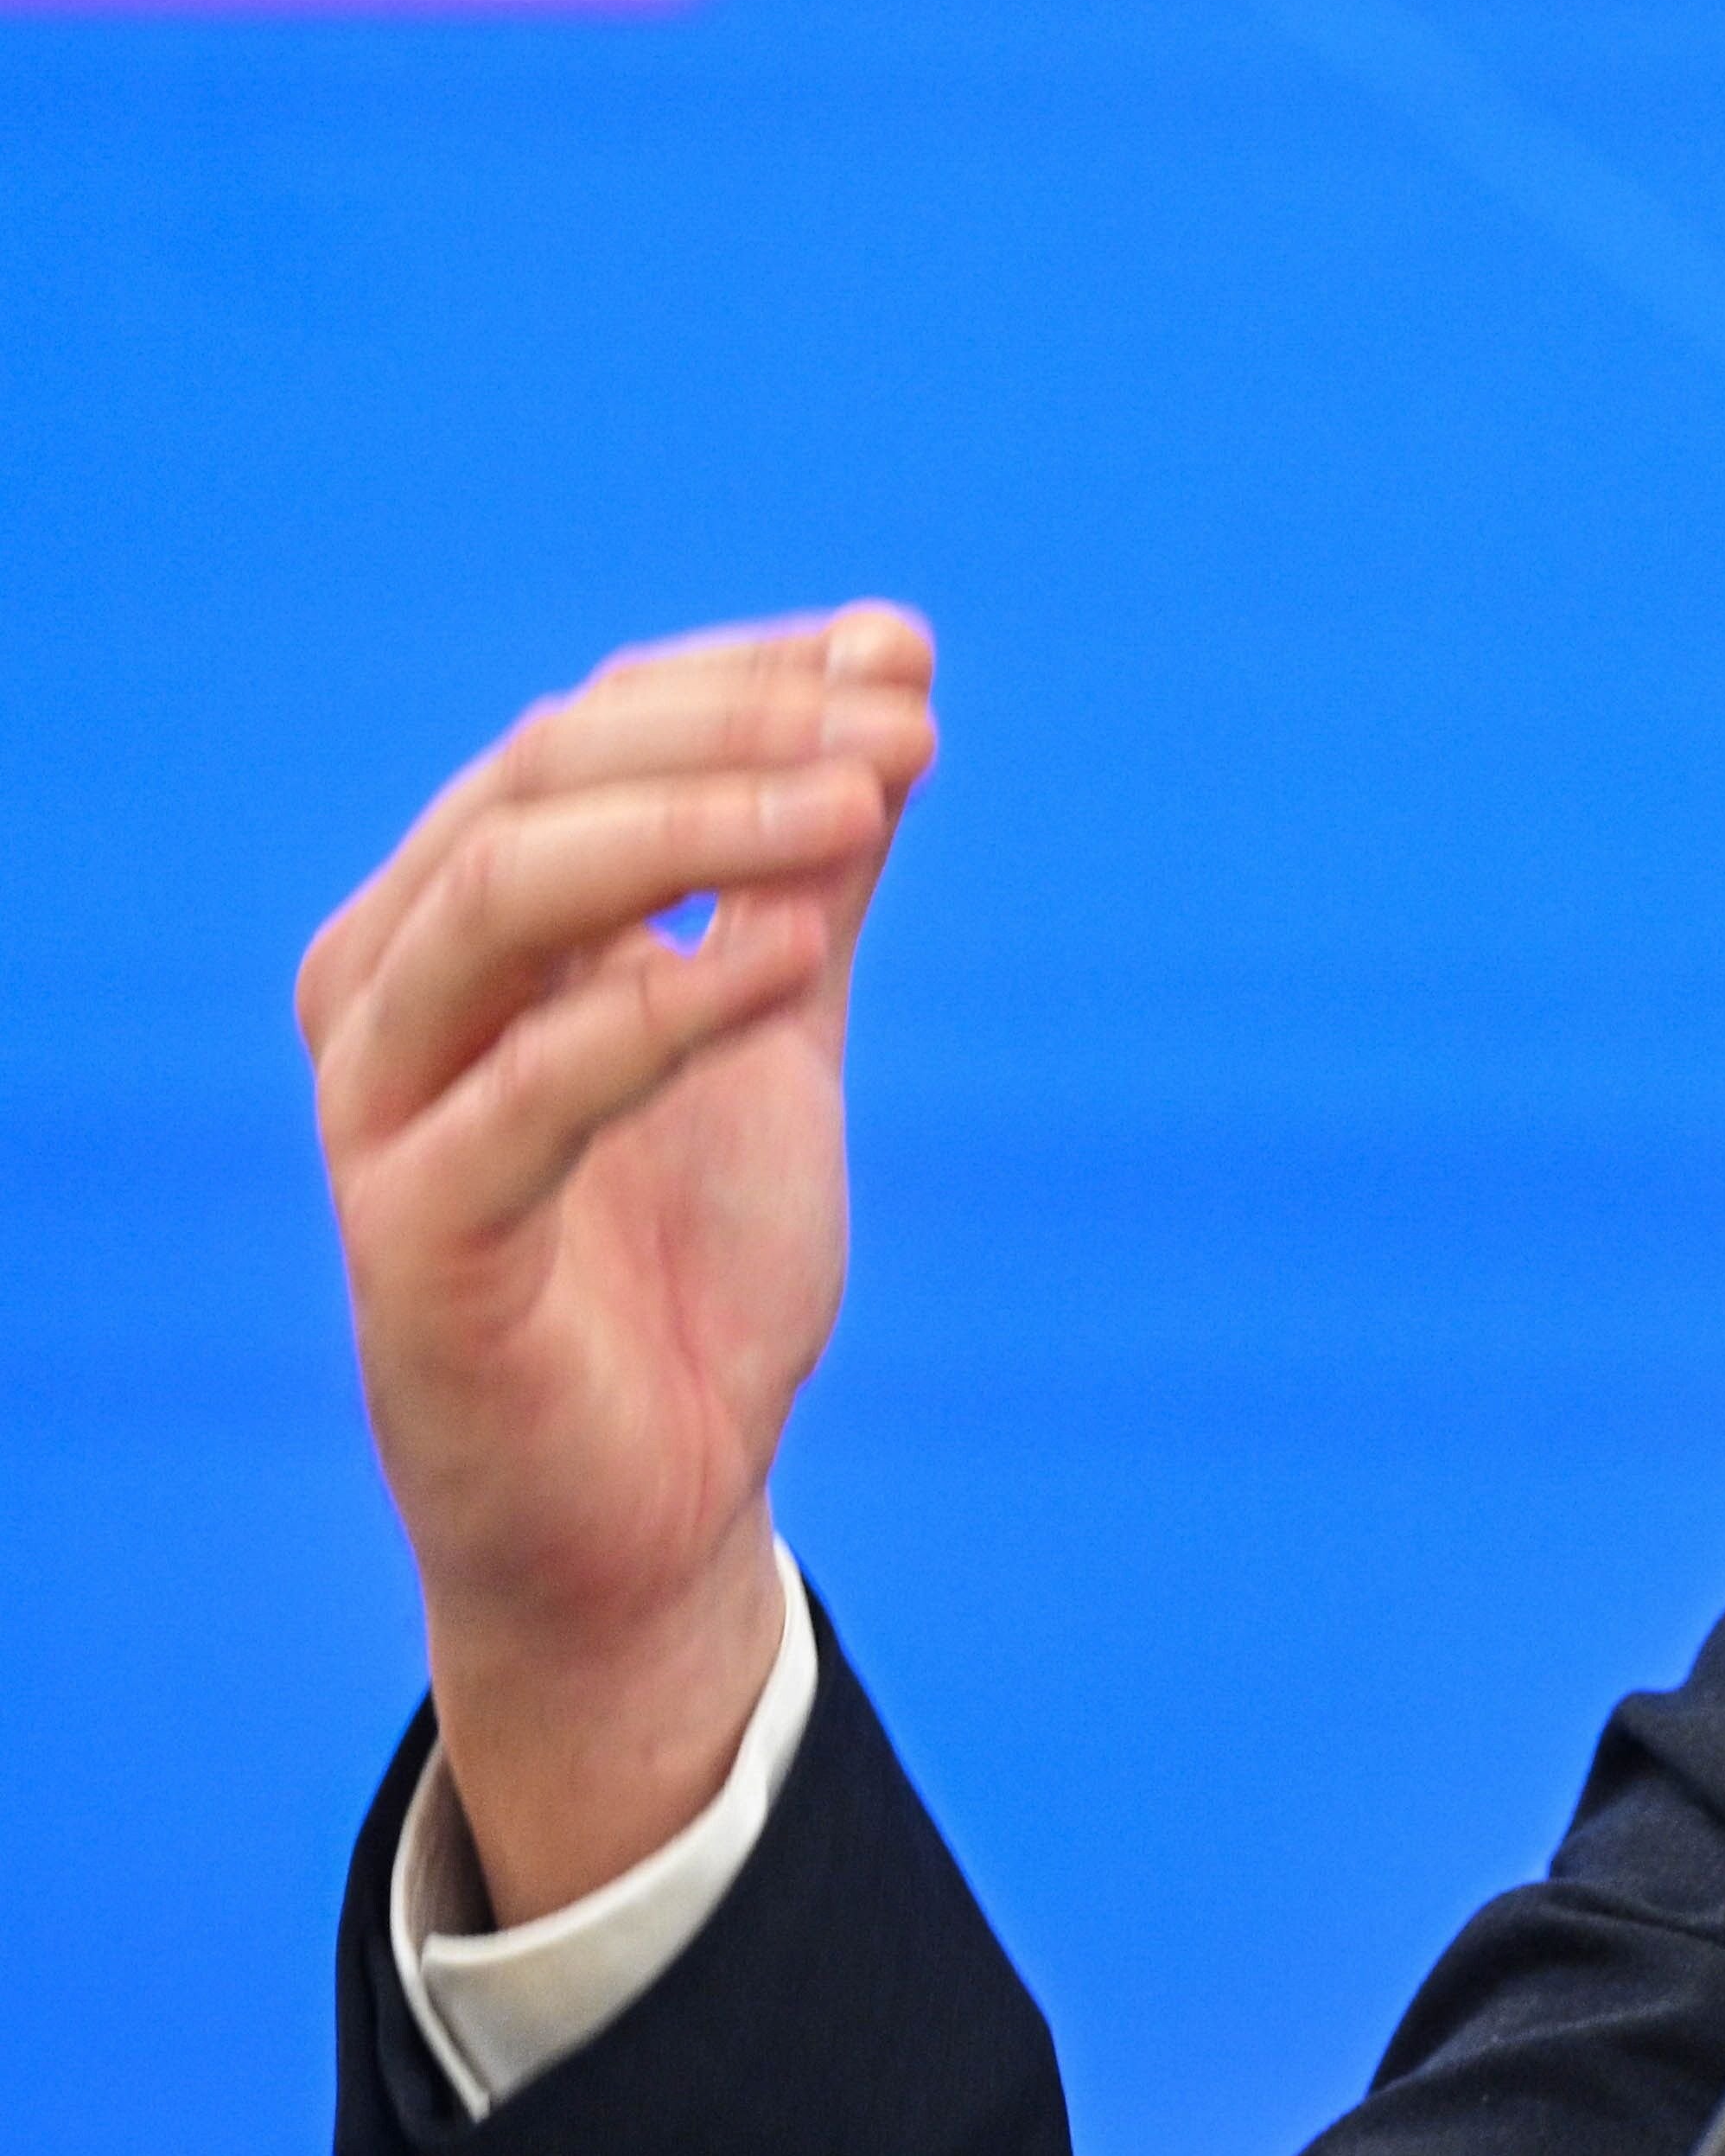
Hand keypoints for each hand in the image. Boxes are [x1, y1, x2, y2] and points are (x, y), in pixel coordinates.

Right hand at [299, 608, 938, 1921]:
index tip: (901, 653)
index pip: (582, 733)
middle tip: (905, 734)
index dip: (744, 679)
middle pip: (537, 787)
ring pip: (504, 899)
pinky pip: (527, 1093)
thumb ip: (815, 869)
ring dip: (699, 829)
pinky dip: (663, 1004)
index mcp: (463, 926)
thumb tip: (893, 673)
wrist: (662, 1502)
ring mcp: (389, 1114)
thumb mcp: (779, 1025)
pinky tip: (796, 954)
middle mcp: (395, 993)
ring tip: (865, 804)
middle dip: (734, 739)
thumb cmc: (697, 1259)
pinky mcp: (419, 1240)